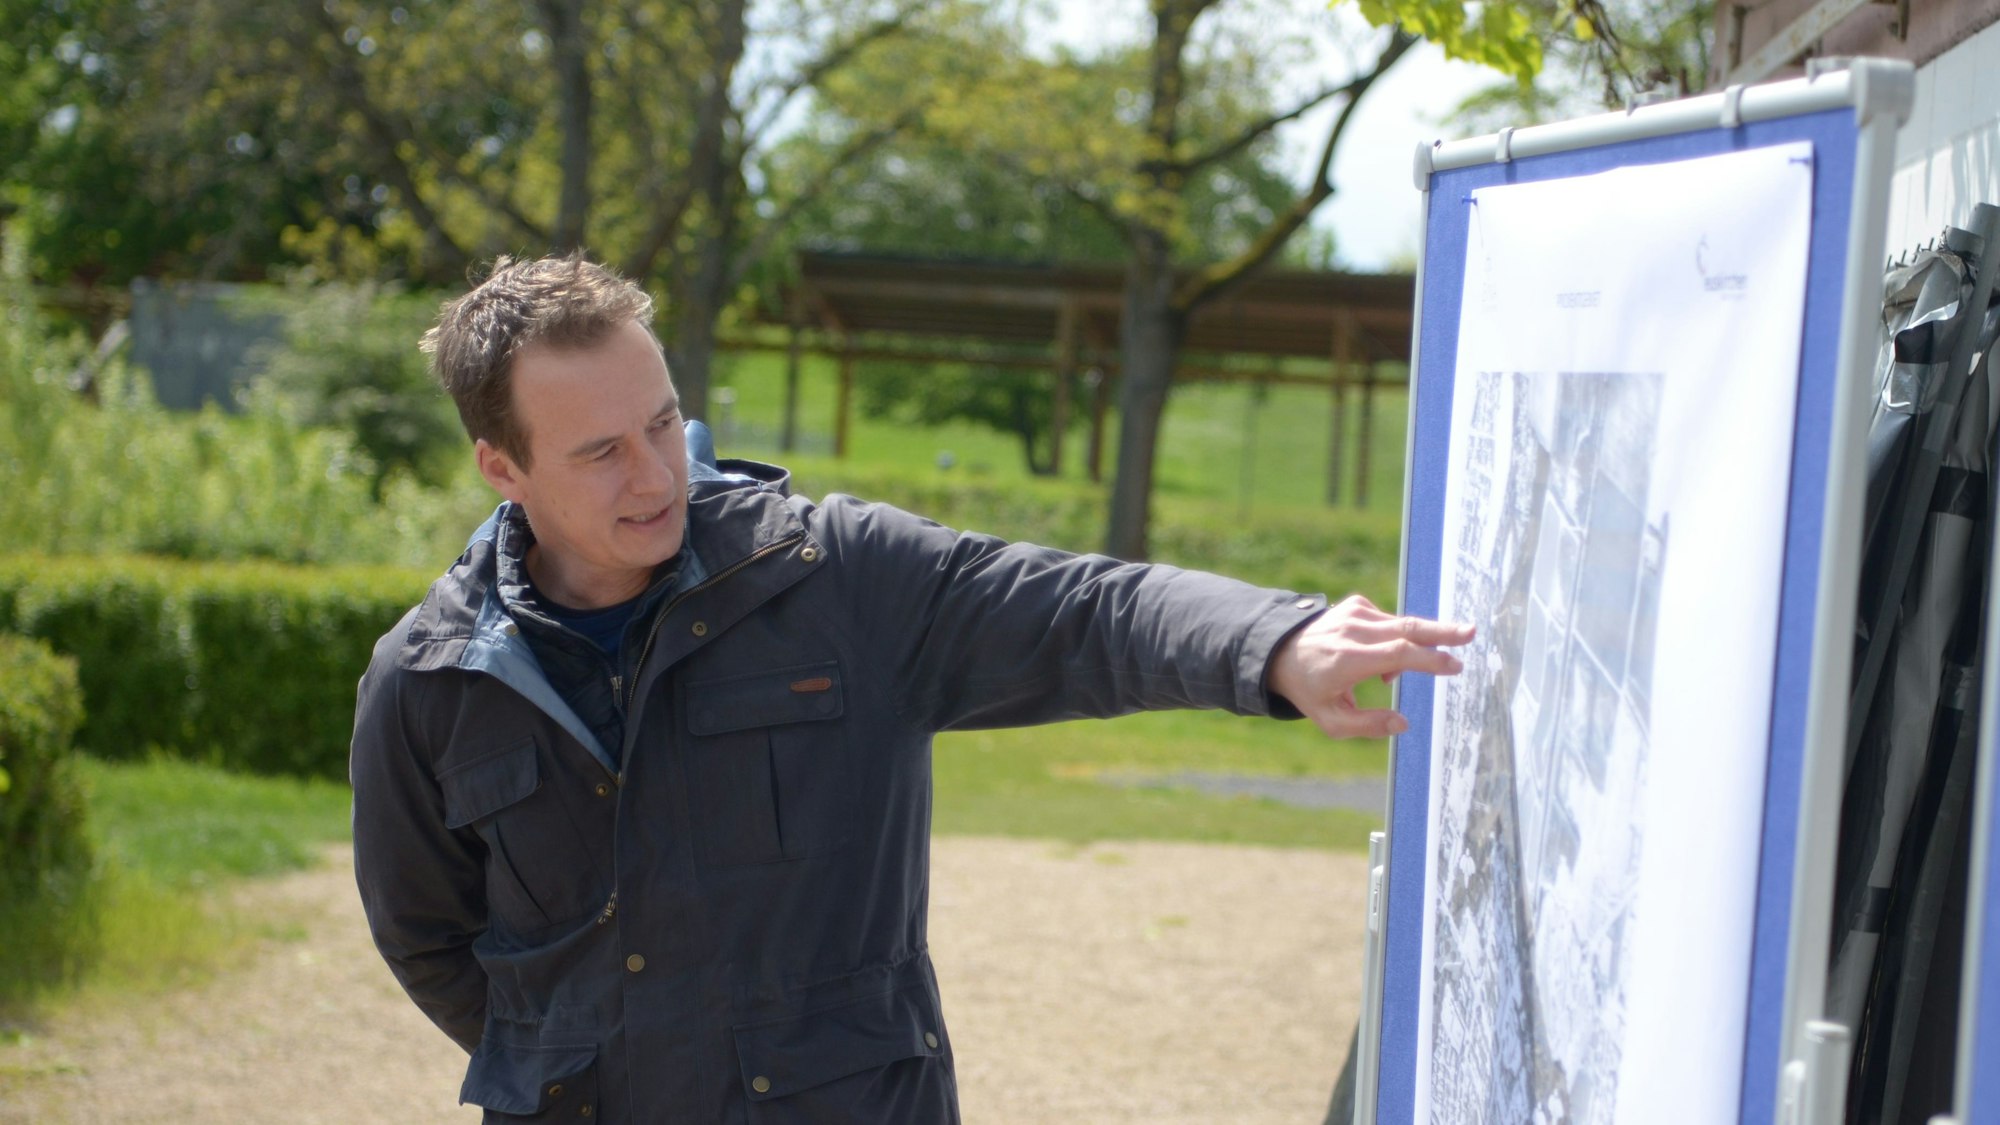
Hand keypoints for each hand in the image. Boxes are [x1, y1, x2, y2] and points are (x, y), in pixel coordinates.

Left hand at [1267, 594, 1473, 739]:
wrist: (1279, 652)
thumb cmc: (1310, 690)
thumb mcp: (1331, 721)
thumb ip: (1367, 726)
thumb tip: (1403, 725)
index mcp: (1348, 659)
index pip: (1398, 654)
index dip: (1429, 659)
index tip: (1454, 665)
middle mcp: (1353, 631)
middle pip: (1408, 628)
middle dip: (1443, 632)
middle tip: (1471, 632)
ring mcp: (1355, 612)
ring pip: (1402, 625)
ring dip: (1415, 647)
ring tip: (1395, 673)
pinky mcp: (1357, 603)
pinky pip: (1390, 623)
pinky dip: (1395, 640)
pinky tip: (1375, 660)